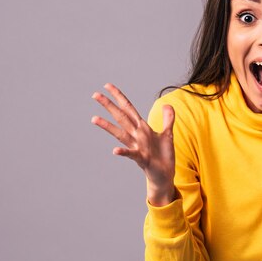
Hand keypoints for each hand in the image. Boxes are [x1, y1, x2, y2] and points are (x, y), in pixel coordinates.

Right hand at [91, 83, 175, 205]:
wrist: (164, 174)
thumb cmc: (163, 155)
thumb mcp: (168, 134)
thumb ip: (168, 119)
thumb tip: (167, 104)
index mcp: (141, 127)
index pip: (128, 108)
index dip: (119, 96)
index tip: (107, 86)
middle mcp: (136, 135)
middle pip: (120, 117)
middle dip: (108, 105)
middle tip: (95, 95)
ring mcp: (137, 146)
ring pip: (120, 134)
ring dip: (107, 126)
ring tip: (94, 119)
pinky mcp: (141, 158)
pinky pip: (131, 154)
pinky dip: (123, 152)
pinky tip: (114, 150)